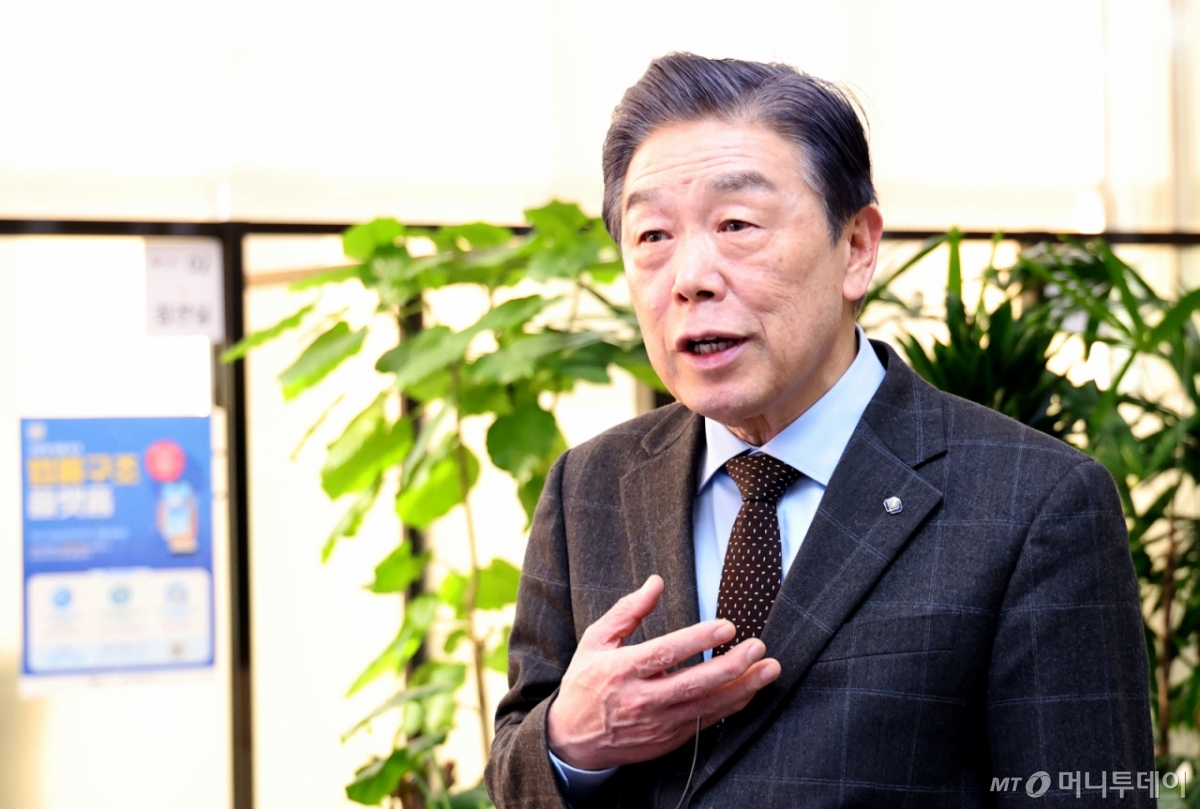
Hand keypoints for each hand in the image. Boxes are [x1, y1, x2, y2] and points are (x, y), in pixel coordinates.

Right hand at [546, 575, 781, 770]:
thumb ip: (628, 611)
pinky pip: (707, 723)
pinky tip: (750, 691)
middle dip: (731, 665)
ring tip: (769, 669)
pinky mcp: (669, 740)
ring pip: (708, 707)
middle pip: (694, 684)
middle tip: (758, 647)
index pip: (665, 653)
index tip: (727, 626)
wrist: (573, 740)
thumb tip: (656, 582)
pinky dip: (731, 707)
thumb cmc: (586, 683)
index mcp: (623, 670)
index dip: (698, 639)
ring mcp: (658, 724)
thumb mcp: (596, 641)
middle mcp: (642, 700)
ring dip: (743, 688)